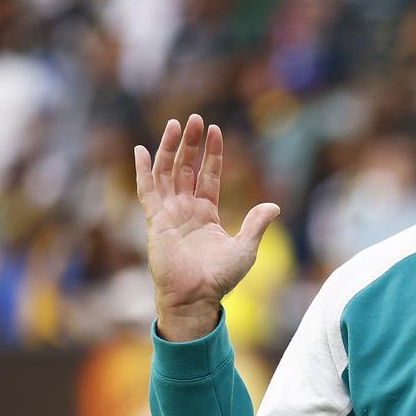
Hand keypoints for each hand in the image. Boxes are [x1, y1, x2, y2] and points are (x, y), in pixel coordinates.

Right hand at [134, 115, 279, 340]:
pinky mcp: (155, 221)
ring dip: (169, 148)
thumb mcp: (246, 248)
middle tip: (194, 118)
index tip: (215, 130)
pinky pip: (147, 191)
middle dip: (190, 143)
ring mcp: (169, 214)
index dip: (212, 154)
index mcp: (207, 214)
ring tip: (175, 124)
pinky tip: (142, 150)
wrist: (197, 297)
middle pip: (186, 168)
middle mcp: (186, 210)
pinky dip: (144, 170)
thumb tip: (273, 205)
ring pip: (167, 173)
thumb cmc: (220, 278)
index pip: (209, 176)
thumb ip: (256, 224)